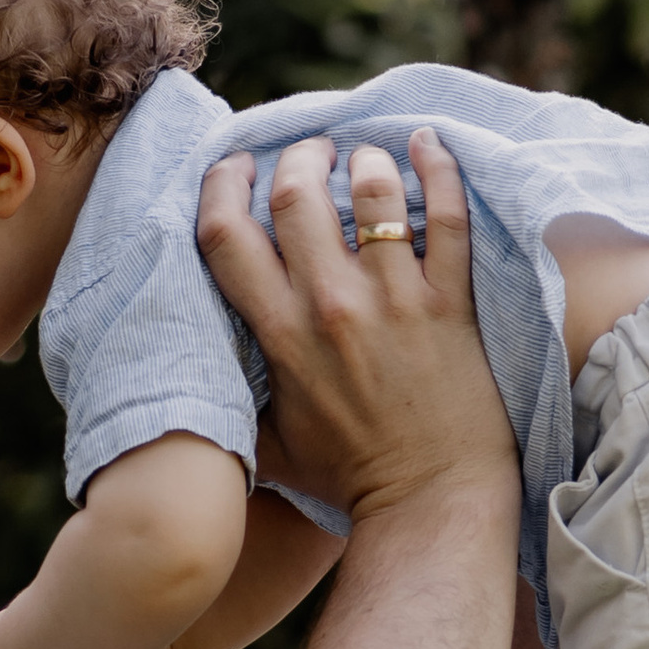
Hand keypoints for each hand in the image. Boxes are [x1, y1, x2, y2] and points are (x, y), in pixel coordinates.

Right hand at [196, 129, 512, 523]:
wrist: (431, 504)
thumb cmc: (349, 480)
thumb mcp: (270, 445)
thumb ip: (235, 397)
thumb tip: (196, 368)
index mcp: (281, 337)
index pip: (227, 236)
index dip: (221, 186)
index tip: (234, 167)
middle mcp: (333, 308)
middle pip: (295, 195)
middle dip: (295, 159)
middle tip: (308, 155)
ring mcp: (397, 302)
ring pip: (372, 193)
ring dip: (362, 162)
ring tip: (362, 161)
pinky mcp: (452, 304)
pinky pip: (448, 217)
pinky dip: (437, 168)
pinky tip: (426, 143)